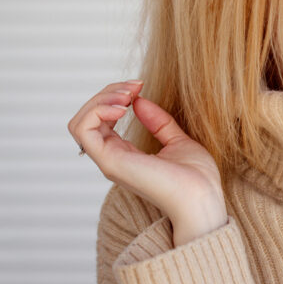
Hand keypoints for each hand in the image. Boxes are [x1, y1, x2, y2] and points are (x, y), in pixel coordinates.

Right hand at [67, 80, 228, 245]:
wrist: (202, 196)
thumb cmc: (196, 178)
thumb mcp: (177, 140)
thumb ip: (158, 122)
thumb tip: (139, 101)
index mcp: (125, 154)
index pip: (100, 121)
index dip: (114, 97)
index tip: (139, 86)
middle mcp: (113, 158)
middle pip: (87, 118)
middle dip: (107, 93)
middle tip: (134, 87)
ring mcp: (109, 161)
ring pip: (79, 123)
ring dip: (100, 100)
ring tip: (127, 96)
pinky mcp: (111, 162)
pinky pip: (83, 131)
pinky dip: (97, 111)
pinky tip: (123, 108)